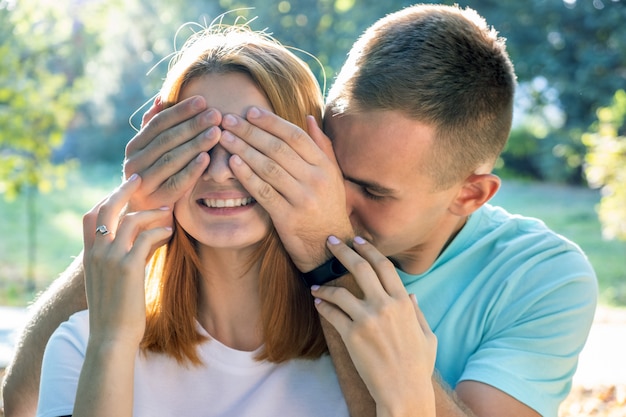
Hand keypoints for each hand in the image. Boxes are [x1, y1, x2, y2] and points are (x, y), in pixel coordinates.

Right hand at [82, 174, 172, 347]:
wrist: (111, 338)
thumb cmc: (116, 313)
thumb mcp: (114, 281)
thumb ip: (126, 257)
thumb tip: (148, 239)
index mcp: (89, 256)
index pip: (91, 216)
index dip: (107, 199)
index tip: (123, 190)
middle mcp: (96, 253)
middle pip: (105, 209)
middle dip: (123, 190)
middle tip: (139, 178)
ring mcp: (110, 259)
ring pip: (130, 220)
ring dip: (151, 213)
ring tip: (168, 212)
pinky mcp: (128, 267)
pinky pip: (146, 238)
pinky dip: (160, 231)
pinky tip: (171, 232)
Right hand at [123, 95, 221, 213]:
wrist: (144, 216)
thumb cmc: (156, 177)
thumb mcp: (152, 152)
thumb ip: (155, 127)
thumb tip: (160, 98)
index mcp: (134, 147)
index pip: (159, 123)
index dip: (181, 111)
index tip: (203, 100)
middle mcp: (134, 163)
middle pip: (166, 139)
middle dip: (193, 125)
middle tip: (215, 114)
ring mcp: (142, 183)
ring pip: (171, 159)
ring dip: (195, 144)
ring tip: (216, 132)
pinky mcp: (155, 200)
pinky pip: (176, 182)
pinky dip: (191, 169)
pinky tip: (207, 158)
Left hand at [220, 107, 352, 270]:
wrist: (330, 249)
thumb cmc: (327, 208)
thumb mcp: (333, 177)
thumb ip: (322, 147)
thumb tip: (309, 117)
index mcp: (325, 167)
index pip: (295, 136)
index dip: (271, 122)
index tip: (249, 111)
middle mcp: (316, 180)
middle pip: (278, 149)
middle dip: (250, 131)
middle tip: (228, 119)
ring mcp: (303, 199)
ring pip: (268, 168)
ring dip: (243, 150)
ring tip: (224, 138)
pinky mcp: (288, 218)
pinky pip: (263, 192)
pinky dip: (247, 176)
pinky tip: (232, 163)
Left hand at [311, 236, 436, 415]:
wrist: (404, 393)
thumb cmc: (417, 366)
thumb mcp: (426, 335)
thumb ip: (416, 312)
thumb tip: (410, 293)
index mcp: (403, 302)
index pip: (384, 265)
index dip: (368, 249)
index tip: (357, 240)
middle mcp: (385, 305)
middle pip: (360, 268)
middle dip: (343, 251)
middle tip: (329, 242)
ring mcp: (368, 319)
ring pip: (340, 291)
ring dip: (325, 285)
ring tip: (316, 284)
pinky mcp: (352, 335)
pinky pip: (333, 313)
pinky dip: (323, 305)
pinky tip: (318, 303)